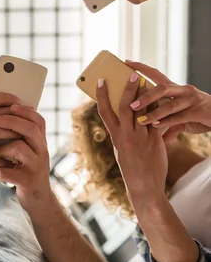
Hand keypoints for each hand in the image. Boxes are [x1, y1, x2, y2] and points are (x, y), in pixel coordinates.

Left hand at [0, 105, 51, 211]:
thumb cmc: (26, 170)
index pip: (37, 120)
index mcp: (40, 142)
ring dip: (1, 147)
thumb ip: (19, 136)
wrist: (37, 200)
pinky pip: (12, 173)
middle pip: (30, 129)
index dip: (24, 111)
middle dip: (11, 122)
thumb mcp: (27, 151)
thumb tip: (0, 114)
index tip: (9, 106)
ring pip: (20, 148)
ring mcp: (37, 167)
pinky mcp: (29, 182)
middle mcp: (42, 151)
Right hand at [96, 73, 167, 208]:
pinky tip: (159, 100)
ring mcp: (141, 138)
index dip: (102, 95)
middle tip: (132, 75)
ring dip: (145, 95)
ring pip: (143, 111)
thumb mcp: (120, 147)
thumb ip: (122, 130)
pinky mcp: (155, 142)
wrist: (144, 186)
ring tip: (146, 82)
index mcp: (115, 136)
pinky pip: (157, 121)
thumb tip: (125, 112)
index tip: (102, 81)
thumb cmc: (130, 166)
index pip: (105, 111)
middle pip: (126, 107)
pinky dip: (158, 109)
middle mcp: (126, 136)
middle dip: (129, 89)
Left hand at [125, 61, 210, 139]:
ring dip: (153, 113)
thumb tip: (156, 135)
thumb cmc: (200, 116)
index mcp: (177, 89)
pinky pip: (179, 116)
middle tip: (131, 104)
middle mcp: (183, 90)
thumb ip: (169, 125)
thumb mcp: (183, 119)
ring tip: (140, 120)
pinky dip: (167, 121)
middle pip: (161, 88)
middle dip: (145, 96)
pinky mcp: (198, 111)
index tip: (127, 62)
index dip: (142, 68)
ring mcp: (191, 100)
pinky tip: (156, 125)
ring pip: (169, 104)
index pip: (157, 74)